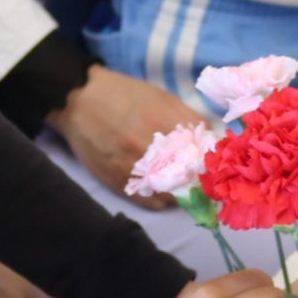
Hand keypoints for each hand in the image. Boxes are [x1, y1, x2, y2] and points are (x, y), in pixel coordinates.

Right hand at [49, 66, 203, 205]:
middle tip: (205, 181)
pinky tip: (165, 192)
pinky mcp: (119, 182)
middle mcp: (150, 148)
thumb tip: (213, 141)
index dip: (214, 164)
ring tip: (184, 187)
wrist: (79, 101)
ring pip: (173, 195)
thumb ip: (190, 119)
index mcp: (165, 123)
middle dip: (201, 181)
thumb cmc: (125, 95)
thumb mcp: (163, 98)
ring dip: (182, 193)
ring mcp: (134, 168)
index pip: (204, 154)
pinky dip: (163, 200)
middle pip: (191, 178)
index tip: (218, 167)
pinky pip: (151, 202)